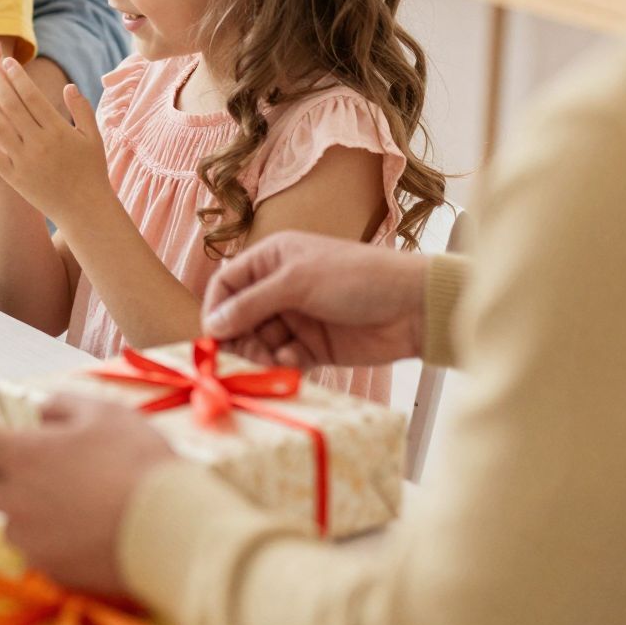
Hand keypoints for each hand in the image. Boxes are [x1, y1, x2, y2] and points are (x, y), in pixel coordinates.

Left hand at [0, 52, 105, 222]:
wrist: (85, 210)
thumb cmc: (92, 171)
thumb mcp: (93, 137)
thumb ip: (82, 109)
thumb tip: (68, 85)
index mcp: (59, 130)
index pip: (32, 96)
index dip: (17, 77)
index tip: (7, 62)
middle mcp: (40, 143)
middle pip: (12, 106)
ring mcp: (24, 161)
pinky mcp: (13, 177)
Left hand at [0, 394, 177, 595]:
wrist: (170, 528)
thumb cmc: (137, 462)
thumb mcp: (104, 413)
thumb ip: (62, 405)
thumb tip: (40, 412)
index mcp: (23, 457)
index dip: (2, 438)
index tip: (23, 438)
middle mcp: (16, 501)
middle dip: (4, 479)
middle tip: (40, 473)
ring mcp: (32, 541)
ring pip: (10, 525)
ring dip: (27, 514)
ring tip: (70, 507)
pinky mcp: (53, 571)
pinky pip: (38, 554)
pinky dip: (51, 543)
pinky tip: (85, 534)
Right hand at [202, 231, 429, 368]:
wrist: (413, 307)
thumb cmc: (356, 278)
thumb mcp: (297, 282)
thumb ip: (251, 304)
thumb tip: (212, 324)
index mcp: (272, 260)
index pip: (228, 284)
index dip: (217, 308)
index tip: (213, 335)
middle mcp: (280, 289)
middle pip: (239, 318)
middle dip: (238, 337)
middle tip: (240, 357)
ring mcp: (297, 319)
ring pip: (259, 342)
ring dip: (260, 354)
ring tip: (272, 360)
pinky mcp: (314, 347)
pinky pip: (284, 359)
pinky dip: (283, 363)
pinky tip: (295, 361)